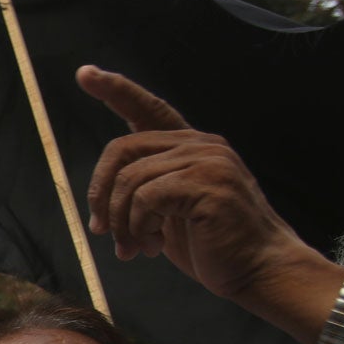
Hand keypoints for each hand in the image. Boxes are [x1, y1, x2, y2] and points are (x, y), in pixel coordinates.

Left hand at [80, 66, 334, 314]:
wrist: (258, 269)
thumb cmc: (212, 246)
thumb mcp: (168, 213)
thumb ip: (143, 193)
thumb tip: (99, 204)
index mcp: (190, 147)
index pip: (147, 110)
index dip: (115, 90)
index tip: (85, 73)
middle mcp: (201, 144)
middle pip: (120, 149)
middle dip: (100, 194)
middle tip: (102, 232)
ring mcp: (208, 159)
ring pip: (129, 179)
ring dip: (121, 222)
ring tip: (132, 249)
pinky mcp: (208, 182)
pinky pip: (146, 197)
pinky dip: (138, 227)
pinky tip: (151, 247)